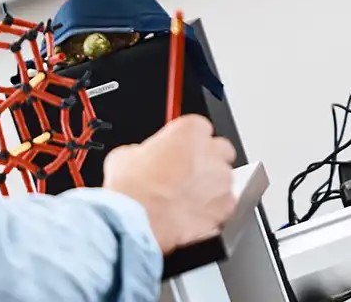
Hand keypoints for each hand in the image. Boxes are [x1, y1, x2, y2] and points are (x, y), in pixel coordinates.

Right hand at [102, 116, 238, 251]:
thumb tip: (144, 158)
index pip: (200, 129)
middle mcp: (212, 151)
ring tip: (187, 201)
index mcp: (191, 129)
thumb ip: (146, 150)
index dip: (188, 144)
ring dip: (211, 188)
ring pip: (224, 180)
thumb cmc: (131, 190)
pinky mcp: (225, 208)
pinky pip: (225, 207)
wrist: (134, 222)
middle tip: (187, 177)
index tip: (180, 154)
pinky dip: (213, 212)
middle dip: (207, 163)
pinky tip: (194, 217)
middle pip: (220, 152)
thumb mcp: (125, 155)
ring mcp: (222, 180)